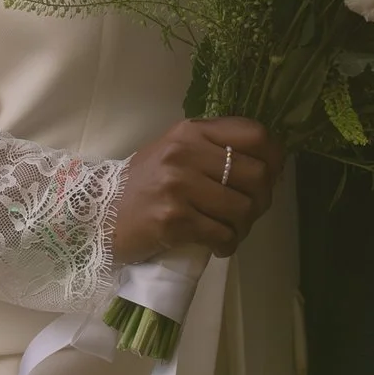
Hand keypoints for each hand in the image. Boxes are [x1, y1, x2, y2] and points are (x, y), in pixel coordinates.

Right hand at [112, 117, 284, 261]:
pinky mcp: (173, 219)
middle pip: (257, 175)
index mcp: (191, 130)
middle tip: (246, 212)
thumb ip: (214, 150)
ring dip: (243, 227)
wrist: (99, 212)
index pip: (254, 135)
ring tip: (228, 230)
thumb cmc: (145, 184)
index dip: (274, 157)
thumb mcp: (176, 152)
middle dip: (261, 201)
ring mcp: (178, 185)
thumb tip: (268, 166)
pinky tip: (216, 244)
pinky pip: (222, 234)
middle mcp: (185, 152)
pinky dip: (226, 244)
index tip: (270, 175)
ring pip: (243, 209)